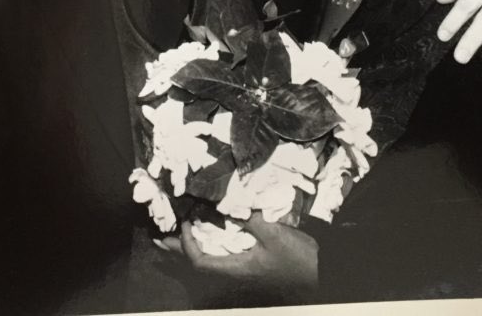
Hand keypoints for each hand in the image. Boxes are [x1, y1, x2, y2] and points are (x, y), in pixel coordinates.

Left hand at [160, 213, 317, 291]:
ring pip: (206, 268)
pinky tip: (206, 246)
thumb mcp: (274, 235)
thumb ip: (250, 219)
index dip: (187, 243)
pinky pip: (218, 265)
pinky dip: (206, 254)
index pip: (199, 261)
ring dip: (188, 254)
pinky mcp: (249, 273)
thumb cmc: (299, 259)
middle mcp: (234, 277)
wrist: (323, 274)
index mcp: (235, 270)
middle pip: (196, 268)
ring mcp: (241, 277)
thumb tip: (230, 204)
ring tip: (173, 244)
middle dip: (177, 253)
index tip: (187, 223)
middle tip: (159, 240)